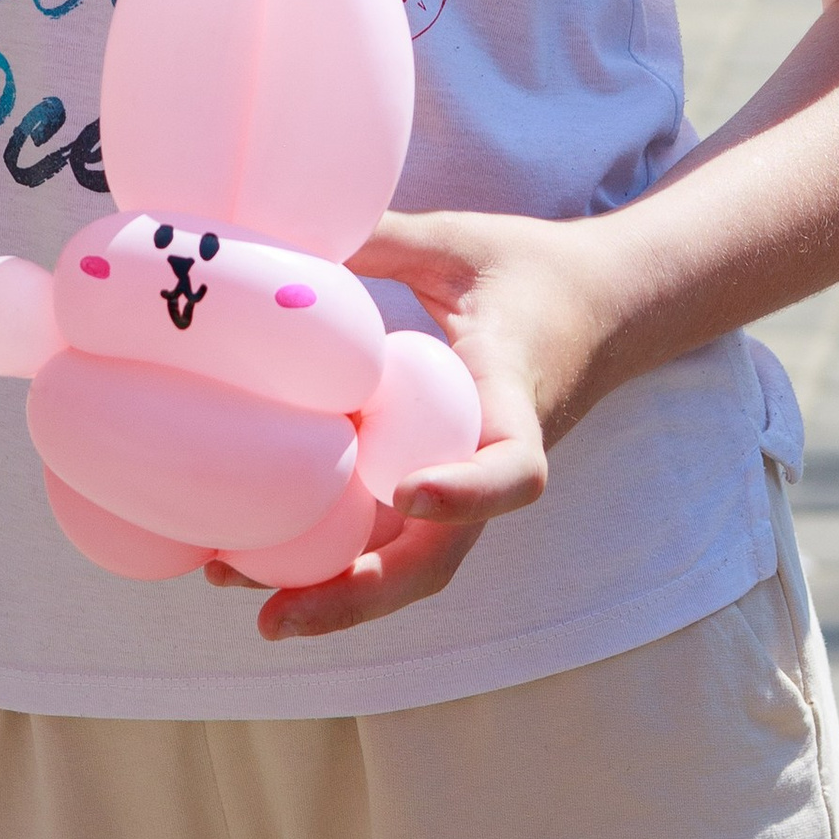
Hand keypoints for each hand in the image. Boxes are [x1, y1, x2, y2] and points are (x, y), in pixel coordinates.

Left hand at [208, 208, 612, 641]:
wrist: (605, 309)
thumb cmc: (531, 268)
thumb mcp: (460, 240)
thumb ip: (384, 235)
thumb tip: (285, 222)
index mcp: (515, 400)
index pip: (513, 469)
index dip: (466, 491)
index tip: (407, 491)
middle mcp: (491, 463)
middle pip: (440, 558)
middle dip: (359, 596)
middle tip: (273, 617)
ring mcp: (465, 485)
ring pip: (407, 564)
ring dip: (330, 591)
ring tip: (234, 588)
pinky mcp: (440, 485)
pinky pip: (389, 537)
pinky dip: (328, 555)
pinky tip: (247, 551)